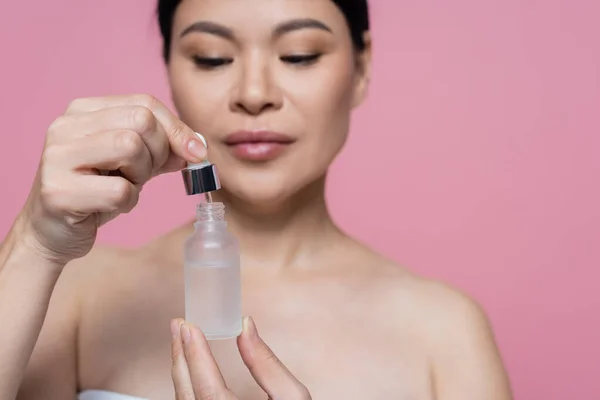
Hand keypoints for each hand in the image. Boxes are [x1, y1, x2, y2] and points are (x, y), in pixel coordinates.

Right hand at [15, 94, 206, 265]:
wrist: (52, 233)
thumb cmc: (96, 193)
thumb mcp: (132, 164)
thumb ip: (161, 150)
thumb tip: (197, 146)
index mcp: (83, 112)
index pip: (144, 103)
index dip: (178, 128)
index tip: (197, 153)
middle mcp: (65, 127)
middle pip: (141, 121)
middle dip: (158, 152)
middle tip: (144, 174)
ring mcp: (57, 157)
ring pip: (130, 147)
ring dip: (141, 176)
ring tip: (124, 187)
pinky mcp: (58, 192)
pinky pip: (120, 190)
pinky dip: (128, 203)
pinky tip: (110, 206)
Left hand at [171, 317, 311, 399]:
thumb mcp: (292, 398)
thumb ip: (267, 363)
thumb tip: (246, 328)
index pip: (208, 389)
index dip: (195, 355)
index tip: (189, 327)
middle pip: (188, 396)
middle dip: (180, 357)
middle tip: (178, 327)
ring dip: (180, 372)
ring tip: (182, 343)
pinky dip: (186, 388)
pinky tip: (188, 371)